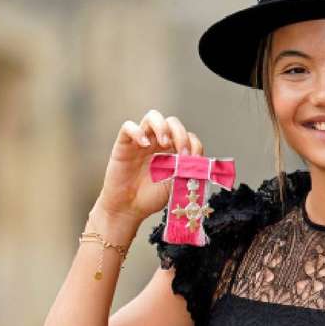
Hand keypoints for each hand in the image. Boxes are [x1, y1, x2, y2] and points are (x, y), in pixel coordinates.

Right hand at [94, 109, 204, 223]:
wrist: (128, 208)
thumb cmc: (151, 197)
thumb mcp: (176, 185)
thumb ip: (187, 171)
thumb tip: (200, 161)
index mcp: (173, 151)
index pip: (188, 136)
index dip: (194, 144)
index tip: (195, 161)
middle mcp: (158, 142)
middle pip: (173, 123)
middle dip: (181, 135)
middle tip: (182, 153)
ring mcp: (141, 141)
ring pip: (153, 117)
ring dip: (162, 127)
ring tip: (165, 143)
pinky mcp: (124, 144)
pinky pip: (128, 127)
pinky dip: (137, 131)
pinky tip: (143, 144)